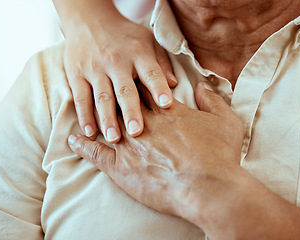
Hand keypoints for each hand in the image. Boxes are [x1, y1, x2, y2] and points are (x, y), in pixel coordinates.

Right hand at [64, 14, 176, 142]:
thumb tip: (175, 85)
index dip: (159, 88)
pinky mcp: (77, 74)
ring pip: (102, 97)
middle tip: (137, 132)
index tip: (166, 104)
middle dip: (131, 112)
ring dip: (107, 119)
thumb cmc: (125, 35)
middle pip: (125, 90)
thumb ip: (161, 63)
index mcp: (138, 54)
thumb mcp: (148, 41)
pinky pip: (81, 97)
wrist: (89, 19)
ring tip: (114, 138)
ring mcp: (94, 68)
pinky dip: (84, 115)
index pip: (151, 72)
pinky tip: (89, 131)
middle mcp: (116, 62)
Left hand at [68, 81, 243, 219]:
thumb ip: (212, 100)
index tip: (129, 77)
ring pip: (106, 123)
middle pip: (122, 102)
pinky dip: (82, 144)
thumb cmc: (219, 155)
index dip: (136, 82)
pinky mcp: (120, 167)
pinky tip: (74, 139)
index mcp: (167, 111)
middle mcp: (145, 123)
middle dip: (114, 94)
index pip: (145, 89)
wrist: (208, 187)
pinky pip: (95, 153)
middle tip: (103, 86)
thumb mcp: (225, 121)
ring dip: (95, 115)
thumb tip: (201, 85)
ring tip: (85, 109)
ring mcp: (130, 144)